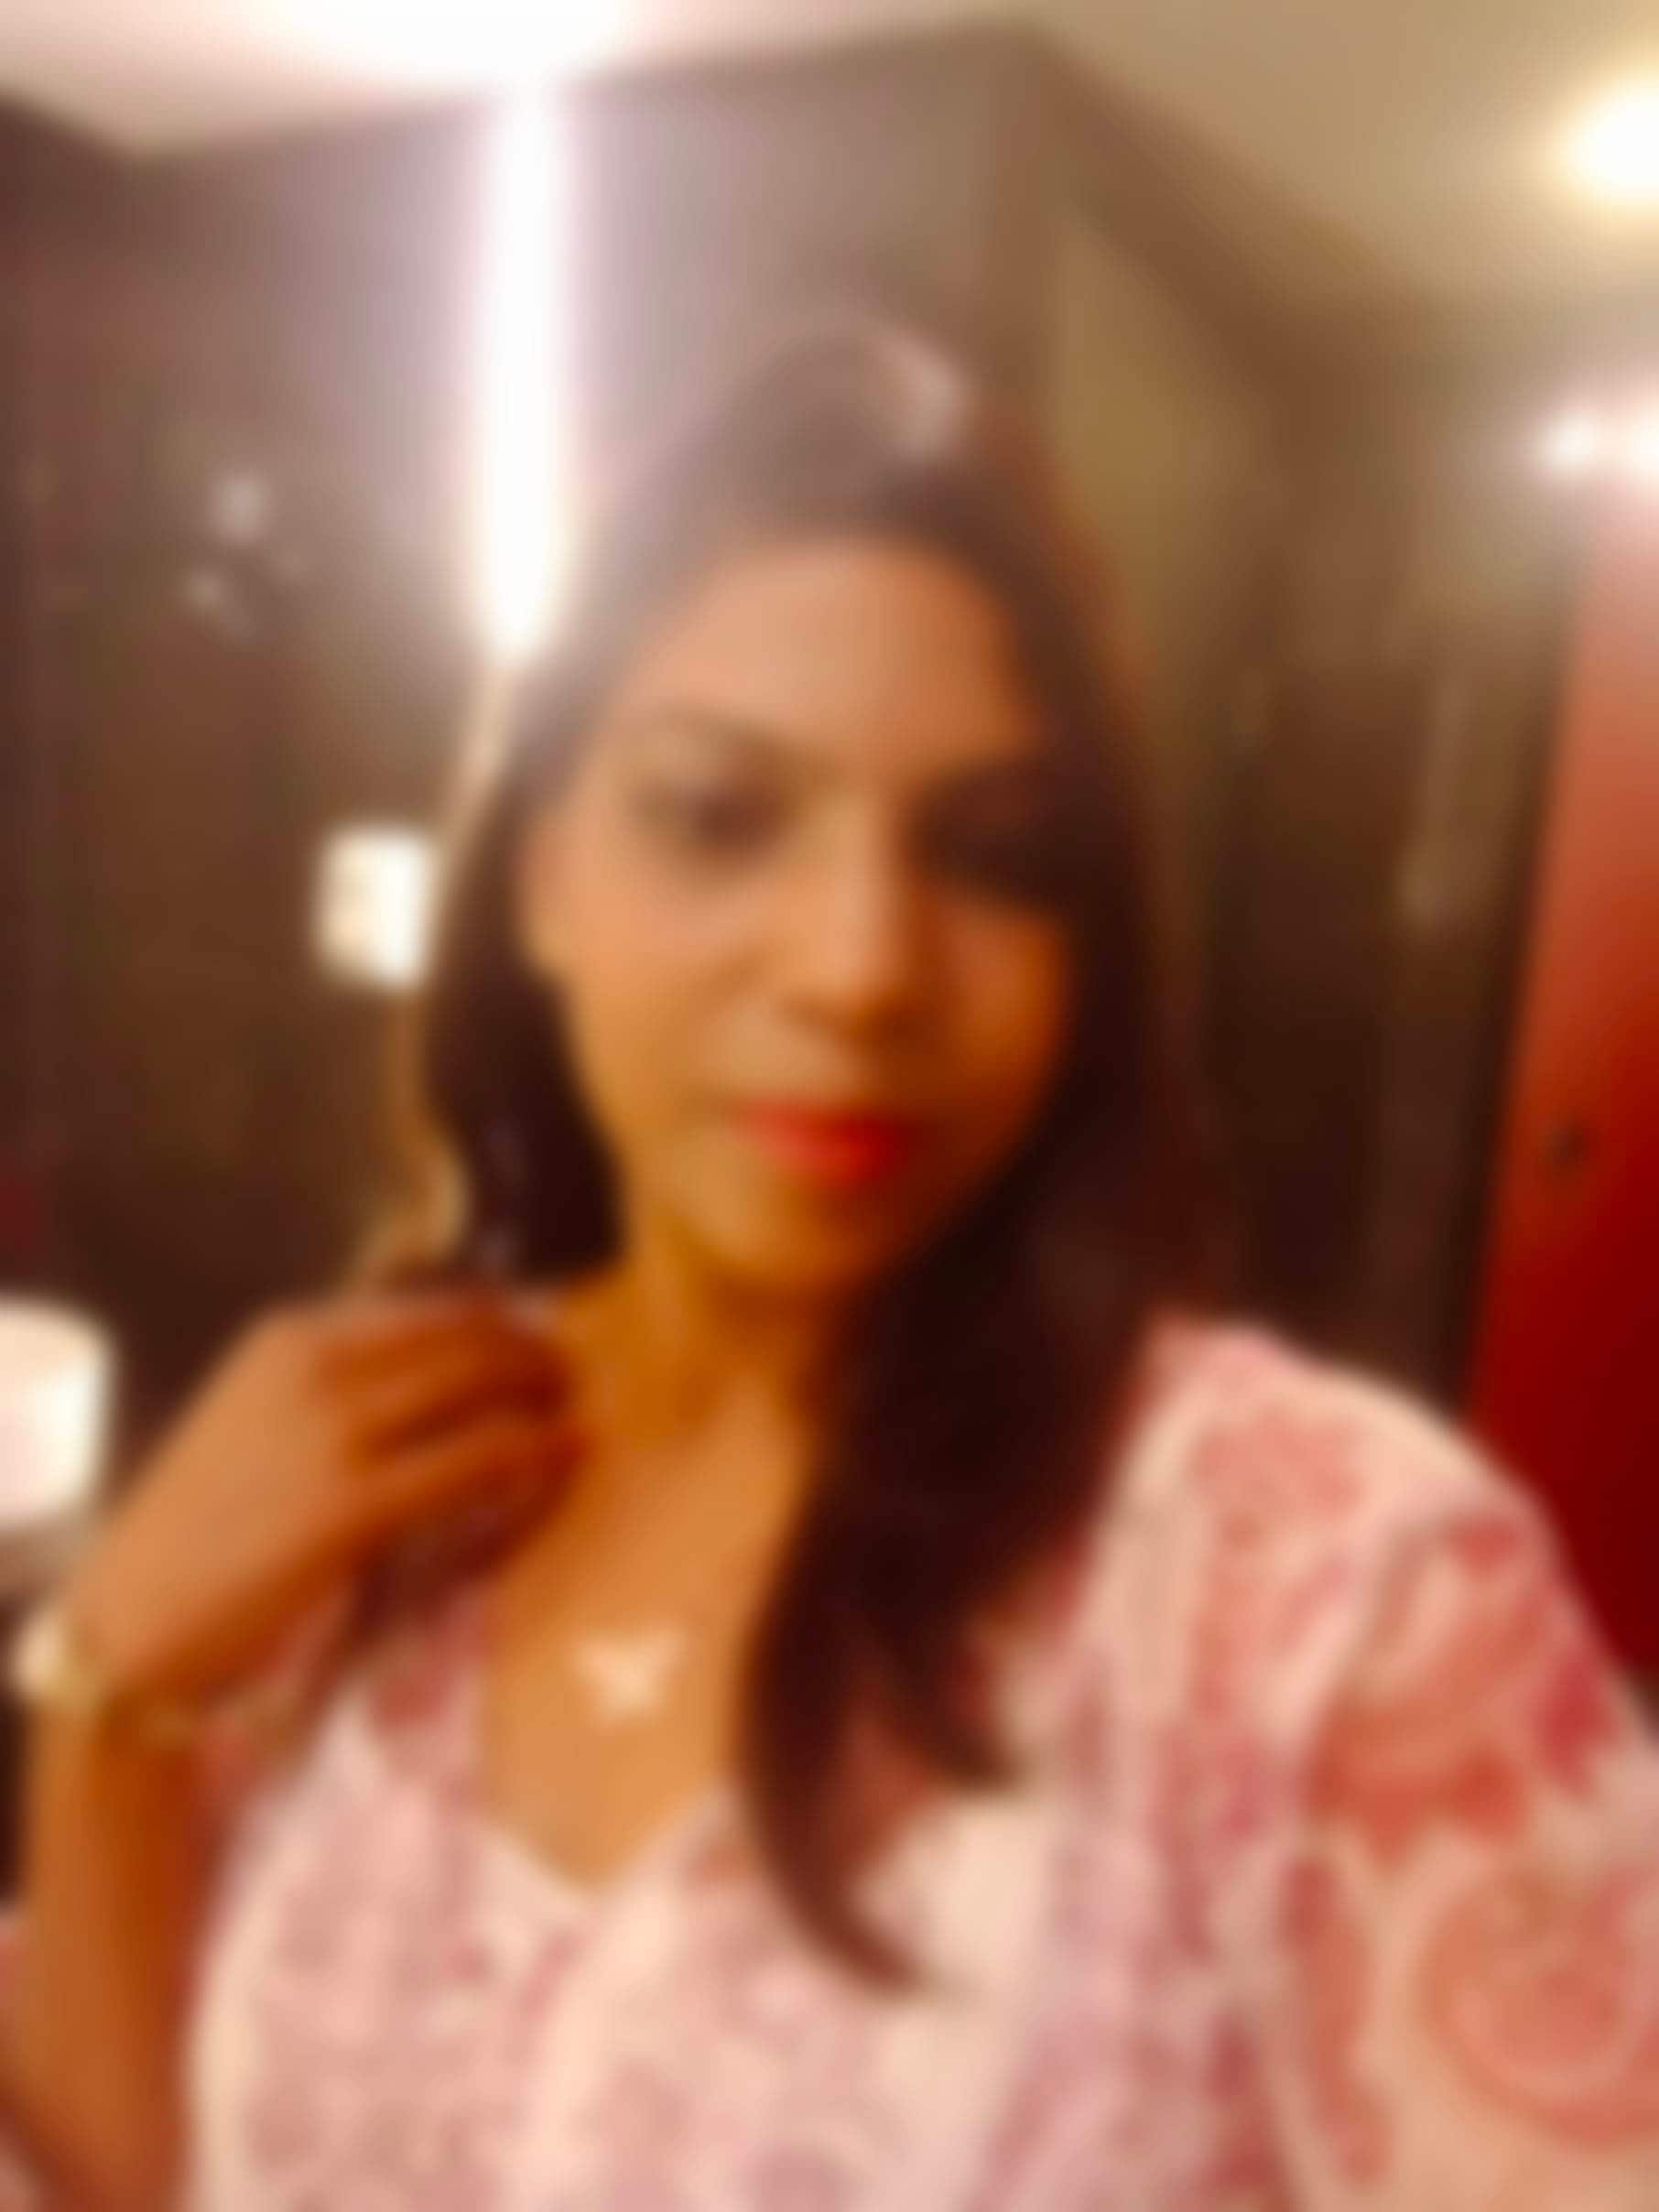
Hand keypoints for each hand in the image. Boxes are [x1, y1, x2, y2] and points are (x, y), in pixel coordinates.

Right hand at [59, 1290, 583, 1708]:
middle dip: (532, 1353)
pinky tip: (568, 1454)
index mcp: (290, 1336)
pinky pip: (478, 1459)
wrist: (134, 1621)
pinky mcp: (353, 1504)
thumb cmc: (206, 1530)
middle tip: (570, 1376)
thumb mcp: (261, 1419)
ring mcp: (332, 1433)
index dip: (498, 1320)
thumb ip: (340, 1386)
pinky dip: (538, 1450)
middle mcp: (313, 1367)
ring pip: (482, 1386)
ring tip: (574, 1412)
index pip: (429, 1306)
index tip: (535, 1339)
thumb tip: (447, 1369)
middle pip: (466, 1337)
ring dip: (543, 1394)